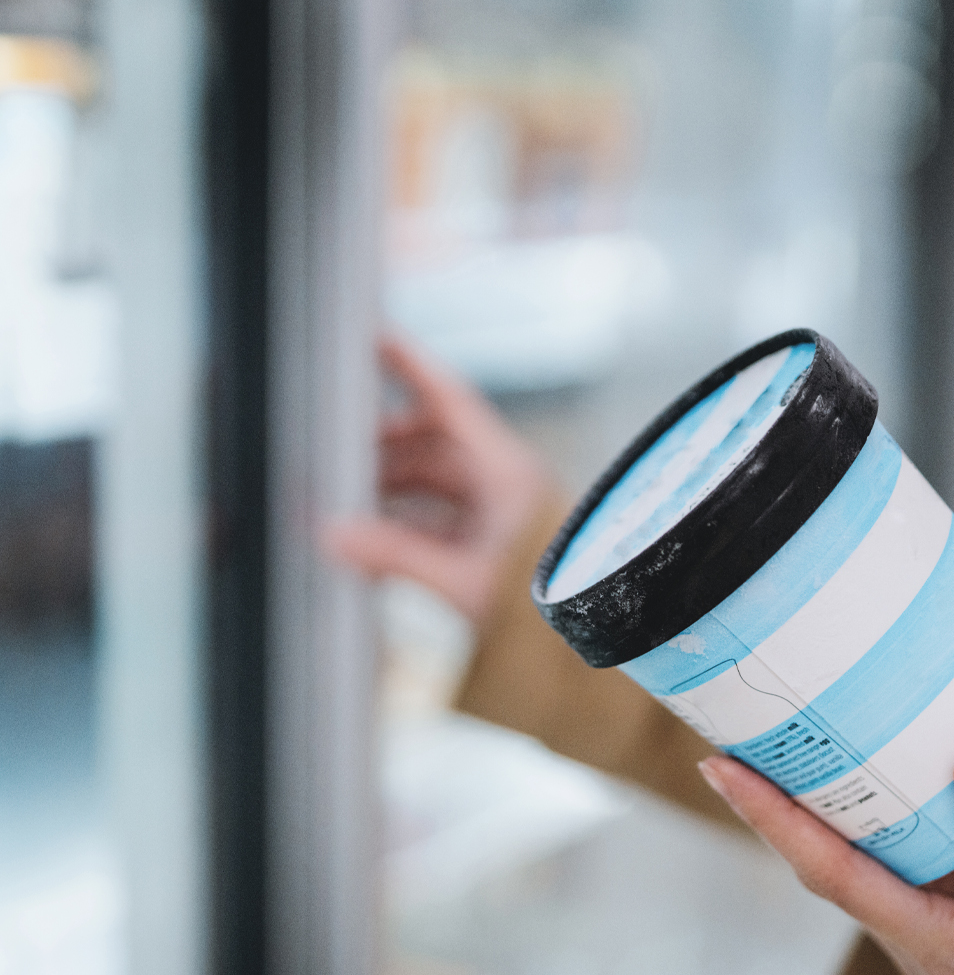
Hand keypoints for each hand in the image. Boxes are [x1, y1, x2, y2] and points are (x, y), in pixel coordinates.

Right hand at [324, 335, 555, 625]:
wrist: (597, 637)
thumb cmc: (552, 608)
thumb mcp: (466, 581)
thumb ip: (396, 557)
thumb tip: (334, 536)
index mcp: (509, 472)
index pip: (450, 401)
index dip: (410, 366)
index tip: (374, 337)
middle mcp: (508, 484)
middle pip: (435, 445)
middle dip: (384, 449)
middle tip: (337, 453)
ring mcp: (504, 515)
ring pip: (436, 485)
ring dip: (392, 493)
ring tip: (346, 506)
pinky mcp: (499, 547)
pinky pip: (444, 523)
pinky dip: (408, 529)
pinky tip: (375, 546)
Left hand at [698, 741, 953, 974]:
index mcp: (946, 955)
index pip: (835, 876)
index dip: (773, 820)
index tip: (722, 766)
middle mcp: (934, 960)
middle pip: (845, 870)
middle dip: (797, 806)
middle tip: (759, 730)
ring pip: (890, 870)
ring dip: (863, 810)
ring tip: (828, 735)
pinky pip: (935, 874)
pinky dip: (923, 825)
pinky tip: (925, 771)